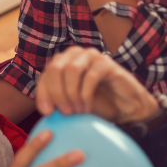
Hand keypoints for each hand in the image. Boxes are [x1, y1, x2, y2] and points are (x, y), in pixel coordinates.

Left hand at [35, 47, 158, 123]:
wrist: (124, 107)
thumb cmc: (95, 104)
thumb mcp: (70, 103)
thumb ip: (56, 100)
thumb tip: (44, 108)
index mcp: (61, 62)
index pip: (45, 75)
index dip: (43, 94)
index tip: (48, 113)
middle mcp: (74, 54)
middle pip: (55, 69)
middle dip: (57, 93)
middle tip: (65, 113)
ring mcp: (90, 55)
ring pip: (71, 70)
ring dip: (72, 93)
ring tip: (77, 111)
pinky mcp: (106, 62)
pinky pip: (90, 76)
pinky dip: (86, 95)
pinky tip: (87, 107)